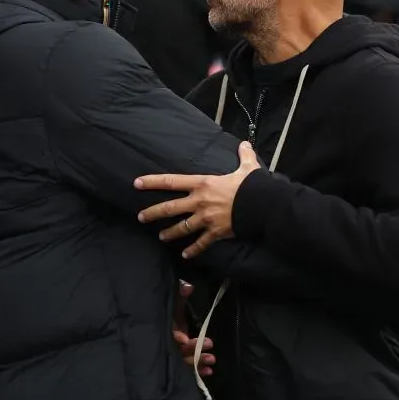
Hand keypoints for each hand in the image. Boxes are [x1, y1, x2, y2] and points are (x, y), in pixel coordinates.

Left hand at [135, 142, 260, 257]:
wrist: (261, 206)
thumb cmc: (251, 185)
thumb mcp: (247, 167)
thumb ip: (243, 155)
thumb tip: (245, 144)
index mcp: (202, 184)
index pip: (172, 181)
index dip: (152, 182)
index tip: (137, 183)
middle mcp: (199, 202)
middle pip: (170, 208)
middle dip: (153, 213)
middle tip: (141, 217)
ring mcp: (205, 219)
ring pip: (182, 228)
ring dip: (170, 233)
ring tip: (161, 237)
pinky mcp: (215, 233)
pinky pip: (201, 243)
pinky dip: (193, 250)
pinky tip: (185, 255)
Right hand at [172, 281, 214, 374]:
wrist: (176, 320)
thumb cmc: (176, 309)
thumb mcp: (178, 300)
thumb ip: (181, 293)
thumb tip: (188, 286)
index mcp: (171, 327)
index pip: (173, 335)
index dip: (179, 338)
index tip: (185, 339)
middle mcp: (174, 342)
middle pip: (181, 351)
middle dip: (194, 350)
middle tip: (210, 344)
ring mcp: (180, 352)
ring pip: (187, 361)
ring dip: (198, 362)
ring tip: (212, 360)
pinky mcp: (188, 358)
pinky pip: (191, 368)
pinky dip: (199, 370)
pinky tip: (209, 372)